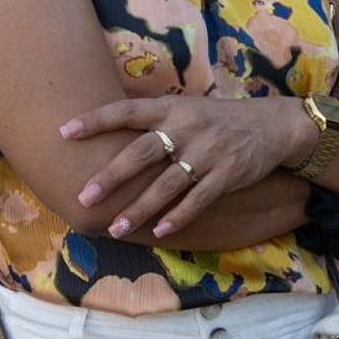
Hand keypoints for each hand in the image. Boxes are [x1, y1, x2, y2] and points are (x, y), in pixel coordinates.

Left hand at [59, 94, 307, 239]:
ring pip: (166, 184)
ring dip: (139, 209)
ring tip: (114, 228)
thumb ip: (154, 119)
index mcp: (171, 107)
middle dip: (111, 177)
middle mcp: (186, 128)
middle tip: (85, 197)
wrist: (273, 125)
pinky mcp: (227, 174)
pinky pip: (198, 200)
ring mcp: (207, 152)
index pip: (126, 111)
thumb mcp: (186, 108)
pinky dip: (177, 217)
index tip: (64, 131)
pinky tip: (158, 231)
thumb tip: (109, 133)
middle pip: (141, 153)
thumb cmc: (219, 119)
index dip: (95, 120)